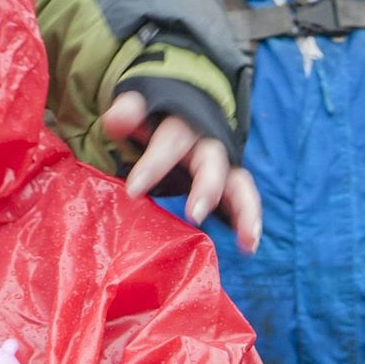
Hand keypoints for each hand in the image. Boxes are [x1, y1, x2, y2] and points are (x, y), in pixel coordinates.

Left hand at [100, 91, 261, 252]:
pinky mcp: (232, 186)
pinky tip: (248, 247)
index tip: (134, 191)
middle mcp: (207, 144)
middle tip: (196, 215)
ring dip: (244, 210)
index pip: (172, 140)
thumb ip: (128, 116)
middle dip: (208, 187)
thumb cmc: (157, 124)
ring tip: (247, 237)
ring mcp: (224, 167)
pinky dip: (249, 222)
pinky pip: (245, 201)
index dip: (156, 163)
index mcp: (182, 126)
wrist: (185, 117)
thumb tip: (115, 119)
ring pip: (239, 183)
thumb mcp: (141, 118)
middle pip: (213, 161)